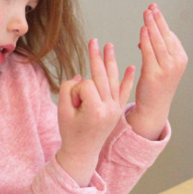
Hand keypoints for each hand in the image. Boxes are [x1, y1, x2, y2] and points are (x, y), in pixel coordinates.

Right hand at [56, 39, 134, 186]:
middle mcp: (109, 108)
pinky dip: (127, 80)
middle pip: (102, 77)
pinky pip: (125, 93)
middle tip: (93, 40)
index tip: (72, 104)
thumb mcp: (61, 111)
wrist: (82, 153)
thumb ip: (68, 89)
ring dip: (110, 62)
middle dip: (96, 58)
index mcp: (96, 110)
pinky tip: (131, 67)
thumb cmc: (70, 133)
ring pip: (114, 81)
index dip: (75, 90)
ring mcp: (116, 109)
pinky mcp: (118, 111)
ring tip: (108, 45)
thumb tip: (80, 77)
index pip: (87, 85)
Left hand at [127, 3, 187, 139]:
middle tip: (151, 6)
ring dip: (152, 25)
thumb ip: (155, 51)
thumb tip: (144, 36)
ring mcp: (167, 68)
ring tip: (146, 13)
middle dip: (158, 19)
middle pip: (166, 36)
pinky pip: (150, 52)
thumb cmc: (155, 87)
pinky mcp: (155, 74)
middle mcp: (177, 62)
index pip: (170, 36)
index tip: (154, 10)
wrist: (154, 108)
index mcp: (180, 58)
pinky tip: (143, 29)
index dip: (161, 22)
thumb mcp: (159, 66)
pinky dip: (147, 40)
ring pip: (158, 42)